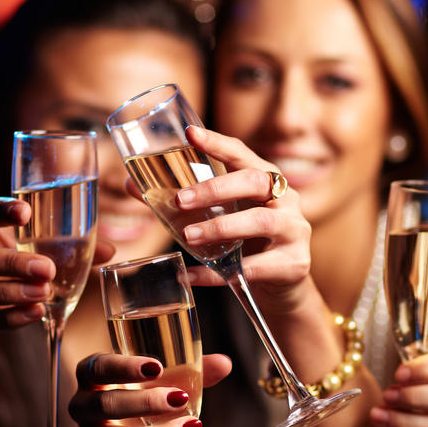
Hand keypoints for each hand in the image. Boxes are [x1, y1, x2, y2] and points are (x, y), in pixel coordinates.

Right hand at [0, 198, 114, 327]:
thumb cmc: (7, 246)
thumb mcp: (26, 237)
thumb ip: (65, 242)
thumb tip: (109, 251)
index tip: (25, 211)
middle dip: (9, 263)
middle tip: (47, 269)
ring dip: (8, 293)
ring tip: (43, 293)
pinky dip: (10, 318)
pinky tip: (37, 313)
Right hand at [67, 352, 231, 426]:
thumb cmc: (139, 396)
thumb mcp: (160, 380)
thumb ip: (188, 370)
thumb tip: (224, 364)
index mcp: (92, 375)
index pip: (98, 367)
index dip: (124, 367)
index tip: (157, 367)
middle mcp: (83, 405)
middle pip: (107, 404)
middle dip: (146, 402)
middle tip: (181, 399)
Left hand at [166, 125, 313, 313]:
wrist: (282, 292)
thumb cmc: (249, 248)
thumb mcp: (223, 220)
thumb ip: (184, 204)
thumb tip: (132, 186)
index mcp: (268, 183)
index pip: (243, 155)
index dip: (218, 143)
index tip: (190, 134)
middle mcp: (287, 201)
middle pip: (255, 181)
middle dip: (216, 188)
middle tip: (180, 201)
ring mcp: (294, 232)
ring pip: (260, 221)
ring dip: (220, 227)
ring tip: (188, 237)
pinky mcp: (294, 264)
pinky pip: (253, 267)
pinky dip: (219, 273)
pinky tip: (193, 276)